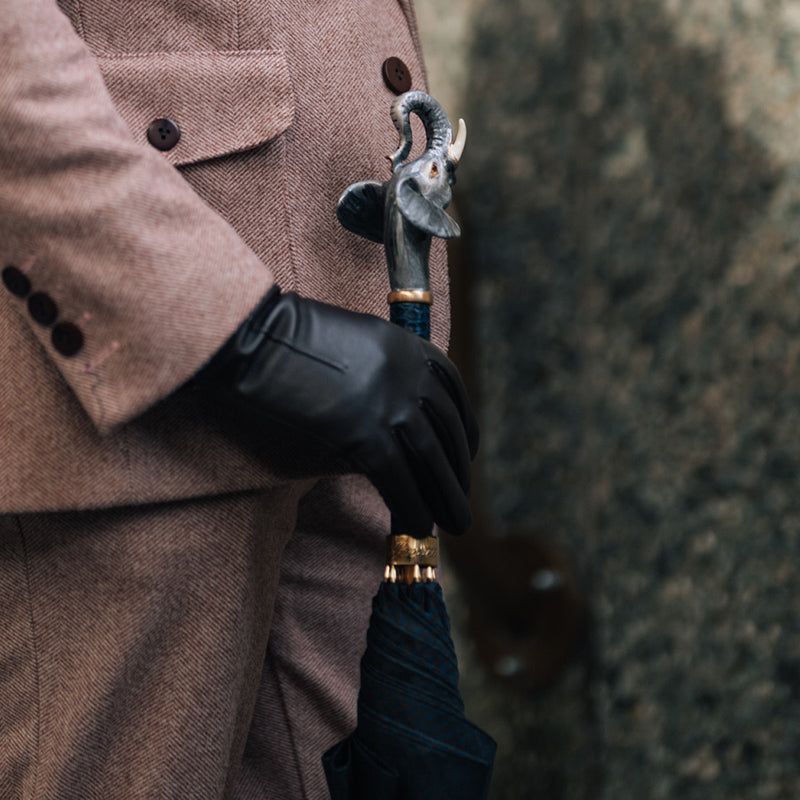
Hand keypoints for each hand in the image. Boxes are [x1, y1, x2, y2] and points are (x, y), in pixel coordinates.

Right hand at [200, 288, 478, 534]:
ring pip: (431, 460)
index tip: (466, 453)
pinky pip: (399, 480)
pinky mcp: (366, 433)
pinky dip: (412, 507)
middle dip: (457, 472)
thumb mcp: (350, 342)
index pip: (452, 388)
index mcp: (406, 345)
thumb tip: (388, 426)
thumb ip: (377, 374)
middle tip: (462, 501)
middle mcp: (408, 373)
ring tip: (457, 523)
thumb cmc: (286, 341)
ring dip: (446, 497)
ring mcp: (390, 402)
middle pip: (446, 430)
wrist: (255, 338)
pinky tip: (417, 527)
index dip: (464, 427)